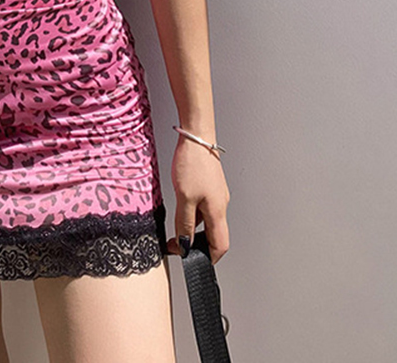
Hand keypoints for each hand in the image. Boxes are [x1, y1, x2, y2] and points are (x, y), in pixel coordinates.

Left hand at [168, 132, 230, 264]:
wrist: (196, 137)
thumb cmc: (192, 163)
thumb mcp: (184, 197)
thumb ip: (184, 223)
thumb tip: (185, 244)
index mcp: (218, 211)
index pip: (220, 246)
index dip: (208, 258)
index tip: (191, 260)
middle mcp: (221, 205)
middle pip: (214, 235)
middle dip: (198, 244)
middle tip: (177, 245)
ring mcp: (216, 195)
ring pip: (207, 221)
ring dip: (193, 228)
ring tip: (175, 227)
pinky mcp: (210, 186)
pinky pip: (204, 208)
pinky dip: (193, 214)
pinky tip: (180, 208)